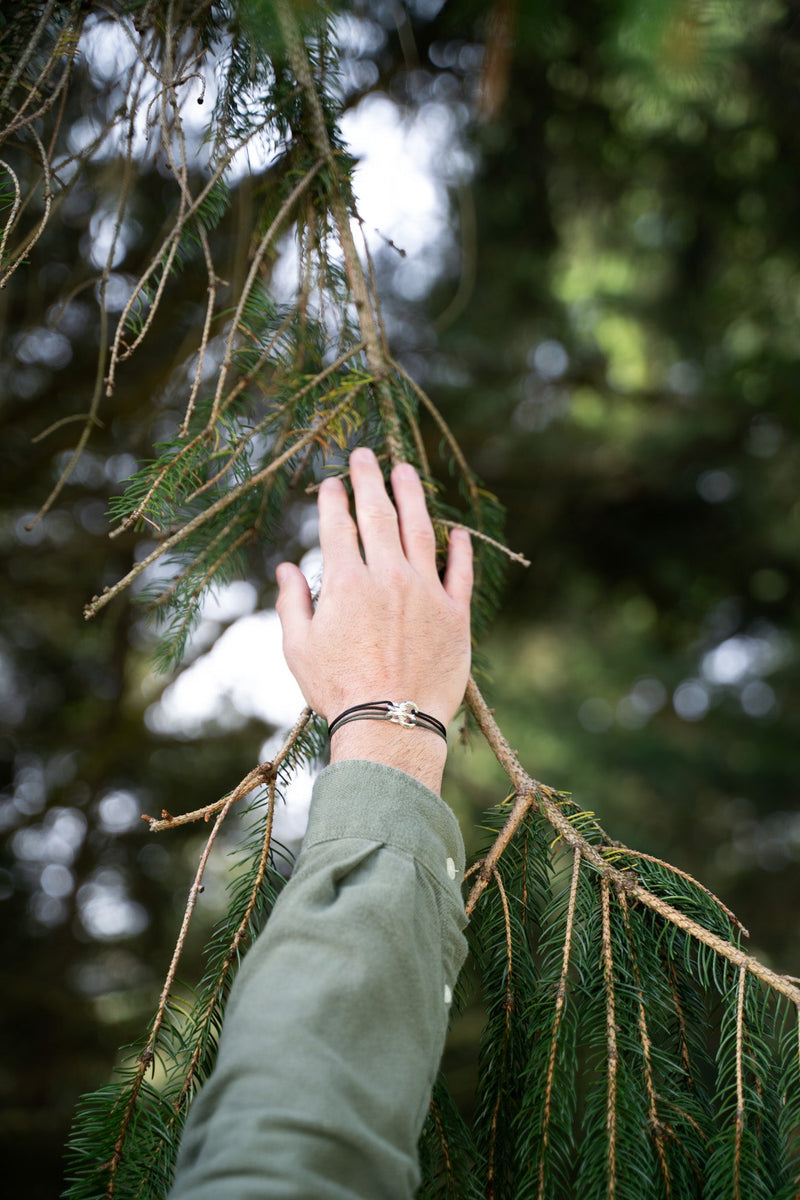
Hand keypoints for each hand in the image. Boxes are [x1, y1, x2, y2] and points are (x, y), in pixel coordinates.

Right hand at [275, 447, 472, 790]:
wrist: (391, 724)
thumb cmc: (339, 690)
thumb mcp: (299, 649)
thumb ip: (293, 603)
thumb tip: (287, 569)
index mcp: (347, 583)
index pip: (338, 526)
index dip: (334, 499)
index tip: (332, 482)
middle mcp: (388, 577)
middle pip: (379, 515)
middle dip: (370, 479)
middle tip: (365, 454)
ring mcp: (426, 592)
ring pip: (421, 530)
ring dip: (412, 496)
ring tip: (406, 470)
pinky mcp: (455, 613)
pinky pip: (460, 571)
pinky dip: (459, 548)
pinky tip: (457, 531)